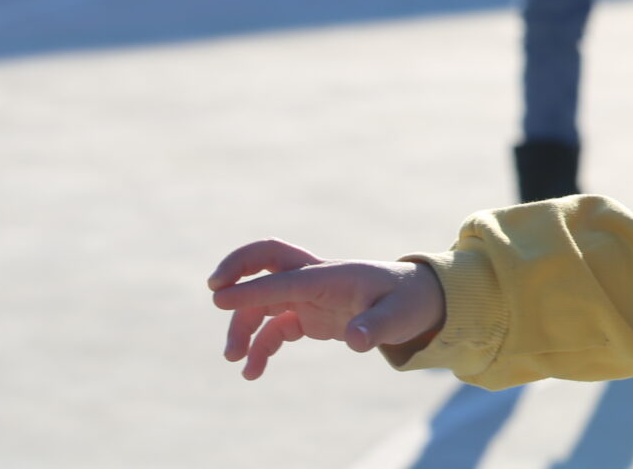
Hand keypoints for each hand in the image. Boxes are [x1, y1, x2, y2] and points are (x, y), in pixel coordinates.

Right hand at [208, 238, 445, 379]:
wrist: (418, 301)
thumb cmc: (408, 302)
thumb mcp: (398, 316)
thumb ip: (375, 327)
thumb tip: (356, 341)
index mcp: (330, 275)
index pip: (283, 279)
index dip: (251, 289)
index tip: (219, 298)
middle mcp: (314, 279)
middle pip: (267, 260)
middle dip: (237, 268)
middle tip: (214, 291)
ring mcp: (309, 296)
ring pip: (263, 301)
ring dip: (243, 325)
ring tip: (234, 358)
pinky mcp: (309, 314)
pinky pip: (274, 327)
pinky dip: (260, 346)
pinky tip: (252, 372)